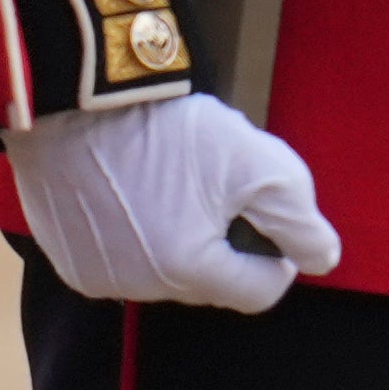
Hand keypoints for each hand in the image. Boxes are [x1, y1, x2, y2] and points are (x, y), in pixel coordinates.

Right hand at [8, 89, 337, 312]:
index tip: (262, 211)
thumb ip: (298, 219)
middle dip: (221, 240)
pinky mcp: (66, 259)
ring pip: (163, 271)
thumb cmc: (165, 127)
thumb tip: (322, 260)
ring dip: (175, 238)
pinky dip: (131, 235)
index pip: (259, 291)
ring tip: (164, 180)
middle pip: (209, 281)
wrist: (71, 97)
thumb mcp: (255, 162)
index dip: (275, 254)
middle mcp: (140, 287)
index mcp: (189, 271)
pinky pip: (118, 260)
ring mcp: (97, 276)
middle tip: (209, 182)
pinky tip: (126, 190)